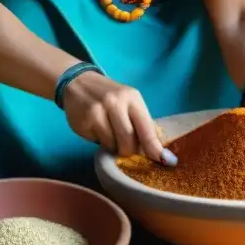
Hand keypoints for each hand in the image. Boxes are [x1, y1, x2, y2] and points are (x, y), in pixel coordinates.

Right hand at [62, 71, 176, 164]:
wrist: (79, 82)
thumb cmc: (110, 96)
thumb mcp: (129, 102)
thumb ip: (141, 123)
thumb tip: (155, 151)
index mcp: (132, 98)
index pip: (147, 128)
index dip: (155, 148)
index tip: (166, 161)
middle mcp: (116, 102)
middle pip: (129, 140)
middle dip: (130, 151)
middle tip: (127, 149)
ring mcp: (98, 111)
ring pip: (113, 144)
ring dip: (114, 146)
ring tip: (110, 134)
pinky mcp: (84, 121)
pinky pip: (98, 142)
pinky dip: (101, 141)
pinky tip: (98, 130)